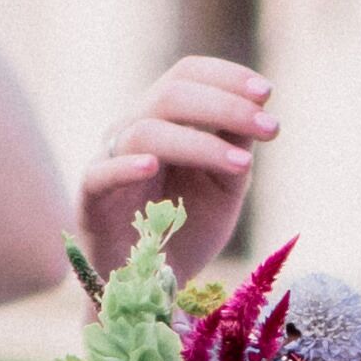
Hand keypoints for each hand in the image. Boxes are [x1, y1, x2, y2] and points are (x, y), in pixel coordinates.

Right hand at [79, 59, 272, 285]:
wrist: (151, 284)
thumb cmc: (185, 228)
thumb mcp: (224, 186)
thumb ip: (235, 147)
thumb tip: (259, 108)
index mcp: (164, 119)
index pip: (187, 75)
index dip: (225, 76)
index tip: (267, 93)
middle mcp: (134, 130)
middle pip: (171, 94)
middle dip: (225, 106)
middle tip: (269, 128)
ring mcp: (110, 160)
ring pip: (146, 131)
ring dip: (200, 144)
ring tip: (242, 166)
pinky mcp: (91, 198)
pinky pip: (101, 173)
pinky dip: (125, 167)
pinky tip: (151, 166)